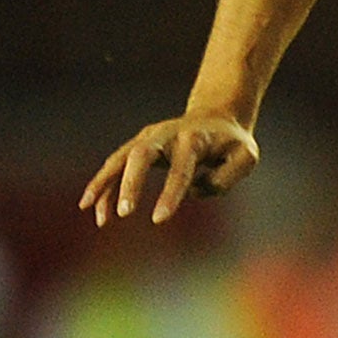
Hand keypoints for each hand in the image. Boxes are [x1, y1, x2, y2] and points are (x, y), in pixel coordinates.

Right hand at [79, 114, 259, 226]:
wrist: (216, 117)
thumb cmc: (232, 143)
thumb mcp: (246, 156)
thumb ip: (227, 176)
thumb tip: (193, 191)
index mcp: (194, 138)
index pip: (181, 168)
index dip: (170, 193)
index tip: (159, 220)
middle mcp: (166, 134)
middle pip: (141, 155)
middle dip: (130, 184)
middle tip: (124, 214)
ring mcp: (148, 138)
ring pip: (121, 158)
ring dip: (106, 185)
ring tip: (96, 215)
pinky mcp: (138, 145)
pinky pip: (115, 165)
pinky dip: (102, 184)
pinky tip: (91, 207)